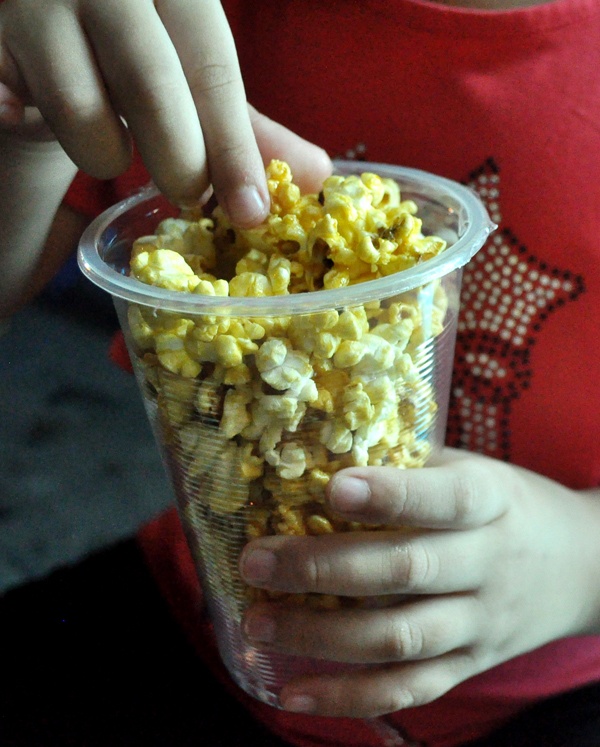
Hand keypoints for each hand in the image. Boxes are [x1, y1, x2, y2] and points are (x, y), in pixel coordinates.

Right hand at [0, 0, 330, 221]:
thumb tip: (316, 174)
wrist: (32, 30)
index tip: (252, 211)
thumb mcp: (185, 82)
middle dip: (178, 161)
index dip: (234, 148)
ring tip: (107, 144)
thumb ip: (242, 127)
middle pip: (150, 83)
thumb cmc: (120, 60)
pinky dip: (23, 122)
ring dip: (104, 155)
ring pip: (79, 109)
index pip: (209, 66)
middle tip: (185, 194)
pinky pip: (10, 108)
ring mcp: (29, 3)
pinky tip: (23, 114)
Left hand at [239, 448, 599, 717]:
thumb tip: (324, 445)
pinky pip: (409, 690)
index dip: (390, 495)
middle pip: (405, 571)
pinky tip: (294, 693)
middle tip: (256, 561)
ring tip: (259, 623)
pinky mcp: (469, 665)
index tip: (332, 487)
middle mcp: (486, 565)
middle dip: (323, 568)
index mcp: (490, 501)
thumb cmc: (508, 504)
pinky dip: (349, 698)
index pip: (442, 500)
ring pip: (399, 638)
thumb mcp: (474, 469)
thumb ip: (411, 462)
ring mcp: (479, 623)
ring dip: (322, 636)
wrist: (581, 566)